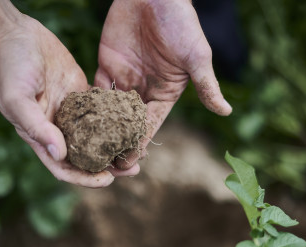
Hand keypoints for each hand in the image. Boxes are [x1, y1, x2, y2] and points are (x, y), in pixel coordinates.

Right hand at [0, 0, 132, 186]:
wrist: (16, 35)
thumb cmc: (10, 68)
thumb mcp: (17, 100)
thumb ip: (37, 128)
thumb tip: (59, 154)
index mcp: (41, 137)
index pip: (64, 167)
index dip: (85, 178)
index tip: (107, 180)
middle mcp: (58, 129)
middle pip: (86, 157)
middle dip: (109, 166)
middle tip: (133, 169)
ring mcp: (72, 113)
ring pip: (97, 137)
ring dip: (116, 146)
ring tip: (138, 149)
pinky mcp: (82, 95)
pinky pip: (102, 111)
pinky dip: (116, 120)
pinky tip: (134, 122)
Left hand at [95, 0, 232, 170]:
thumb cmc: (181, 23)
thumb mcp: (196, 56)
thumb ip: (205, 85)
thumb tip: (227, 112)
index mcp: (166, 92)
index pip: (151, 123)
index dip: (140, 142)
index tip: (130, 162)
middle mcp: (144, 89)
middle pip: (128, 123)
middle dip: (117, 143)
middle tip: (103, 164)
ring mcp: (125, 78)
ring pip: (109, 111)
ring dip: (100, 129)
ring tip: (87, 150)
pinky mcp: (107, 65)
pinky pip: (96, 89)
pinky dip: (88, 105)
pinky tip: (78, 121)